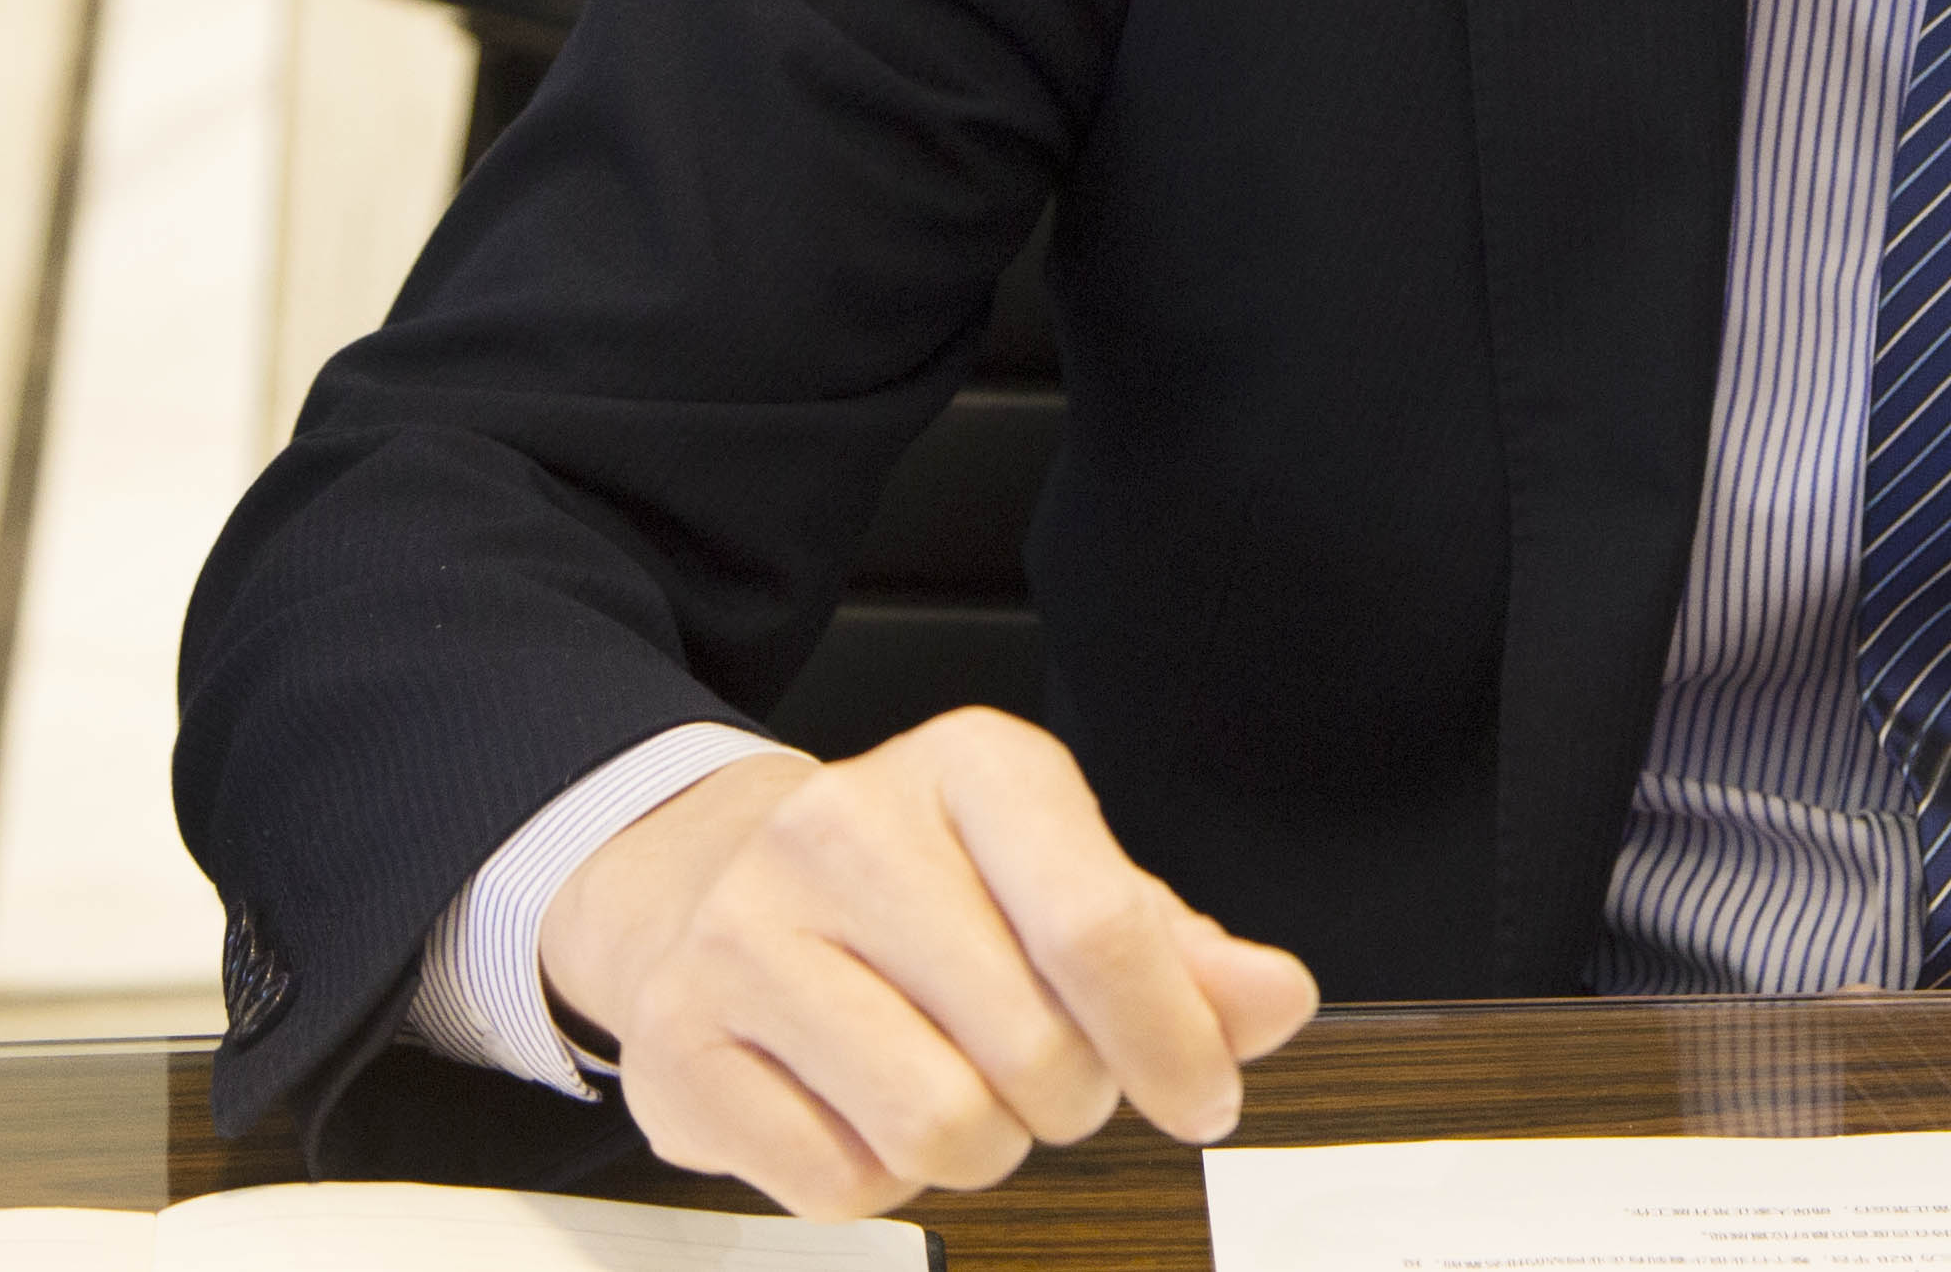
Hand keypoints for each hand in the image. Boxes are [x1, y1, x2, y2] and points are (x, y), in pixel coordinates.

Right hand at [539, 708, 1316, 1218]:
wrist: (702, 885)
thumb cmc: (919, 891)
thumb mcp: (1059, 878)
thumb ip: (1177, 949)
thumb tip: (1272, 1001)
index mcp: (972, 766)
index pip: (1101, 926)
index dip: (1175, 1041)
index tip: (1205, 1098)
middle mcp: (847, 828)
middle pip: (1033, 1047)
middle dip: (1075, 1099)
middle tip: (1055, 1081)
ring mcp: (746, 933)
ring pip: (939, 1127)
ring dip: (983, 1148)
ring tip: (964, 1092)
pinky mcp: (678, 1045)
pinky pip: (840, 1184)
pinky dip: (881, 1179)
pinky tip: (864, 1109)